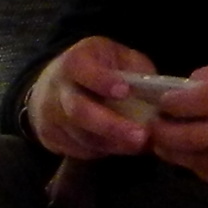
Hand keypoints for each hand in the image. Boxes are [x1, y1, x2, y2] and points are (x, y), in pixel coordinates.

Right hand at [25, 36, 157, 160]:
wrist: (53, 85)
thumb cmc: (96, 67)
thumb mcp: (116, 56)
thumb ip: (134, 69)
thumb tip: (157, 92)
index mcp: (74, 61)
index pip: (82, 70)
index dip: (102, 80)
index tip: (125, 91)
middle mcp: (57, 88)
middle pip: (79, 111)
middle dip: (111, 126)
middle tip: (140, 136)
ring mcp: (50, 115)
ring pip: (81, 136)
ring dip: (113, 143)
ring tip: (138, 145)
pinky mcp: (50, 137)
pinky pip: (78, 149)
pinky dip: (103, 151)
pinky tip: (121, 146)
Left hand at [146, 53, 207, 188]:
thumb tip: (187, 86)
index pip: (198, 100)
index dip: (171, 105)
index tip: (159, 103)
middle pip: (195, 137)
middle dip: (164, 136)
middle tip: (151, 131)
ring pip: (206, 161)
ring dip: (179, 157)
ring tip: (165, 148)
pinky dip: (204, 173)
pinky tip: (195, 163)